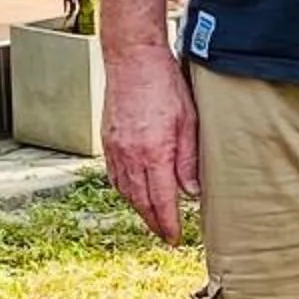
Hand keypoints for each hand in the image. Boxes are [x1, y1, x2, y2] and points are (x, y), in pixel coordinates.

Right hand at [102, 43, 199, 243]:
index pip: (161, 201)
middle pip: (141, 202)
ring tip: (153, 219)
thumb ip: (189, 160)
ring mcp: (115, 149)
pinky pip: (114, 176)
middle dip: (154, 223)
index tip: (174, 238)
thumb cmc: (166, 85)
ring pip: (126, 191)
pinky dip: (124, 190)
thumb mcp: (189, 122)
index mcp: (154, 153)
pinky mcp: (107, 140)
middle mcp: (131, 156)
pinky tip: (133, 193)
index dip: (168, 224)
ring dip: (139, 209)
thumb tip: (191, 192)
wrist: (133, 60)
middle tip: (166, 236)